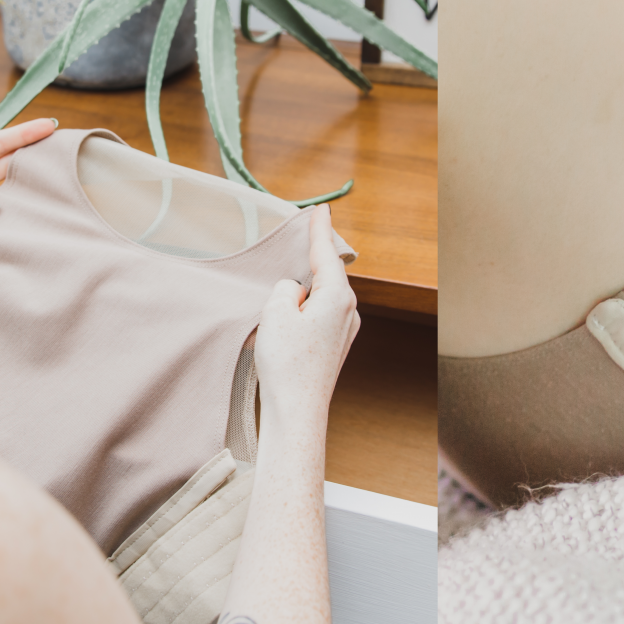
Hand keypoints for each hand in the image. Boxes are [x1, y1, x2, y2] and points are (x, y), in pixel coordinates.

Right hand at [253, 205, 359, 422]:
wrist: (297, 413)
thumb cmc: (286, 365)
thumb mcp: (275, 312)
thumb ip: (284, 288)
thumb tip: (294, 291)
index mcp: (338, 297)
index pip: (327, 253)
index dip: (319, 229)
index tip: (320, 209)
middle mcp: (349, 312)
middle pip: (325, 276)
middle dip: (308, 263)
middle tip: (298, 243)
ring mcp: (345, 332)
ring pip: (319, 299)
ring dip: (300, 295)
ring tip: (279, 303)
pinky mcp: (335, 348)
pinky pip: (318, 318)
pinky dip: (302, 314)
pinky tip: (285, 325)